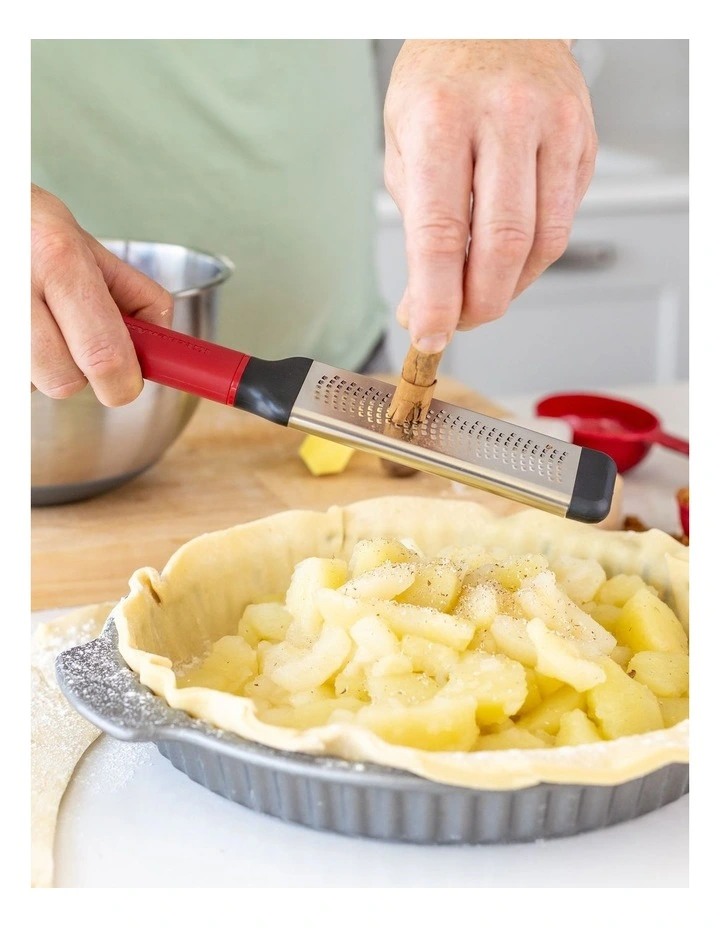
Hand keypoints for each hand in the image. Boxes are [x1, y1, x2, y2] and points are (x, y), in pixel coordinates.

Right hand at [31, 185, 173, 405]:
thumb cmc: (32, 229)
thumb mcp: (88, 246)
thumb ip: (134, 295)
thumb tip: (161, 343)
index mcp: (61, 262)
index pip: (103, 355)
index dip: (121, 382)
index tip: (125, 383)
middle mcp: (19, 288)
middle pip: (64, 381)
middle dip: (79, 372)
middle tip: (74, 342)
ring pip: (34, 383)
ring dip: (44, 366)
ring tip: (37, 323)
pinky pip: (13, 377)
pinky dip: (23, 362)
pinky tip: (21, 327)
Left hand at [384, 40, 596, 350]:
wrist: (495, 22)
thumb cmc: (441, 81)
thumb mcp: (404, 144)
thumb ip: (415, 227)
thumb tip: (422, 303)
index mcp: (442, 119)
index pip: (440, 233)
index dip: (437, 298)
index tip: (429, 335)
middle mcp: (502, 118)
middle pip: (501, 245)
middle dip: (479, 303)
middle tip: (459, 322)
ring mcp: (551, 127)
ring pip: (541, 242)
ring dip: (510, 288)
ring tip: (482, 294)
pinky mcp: (582, 140)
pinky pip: (563, 223)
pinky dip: (535, 259)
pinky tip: (510, 258)